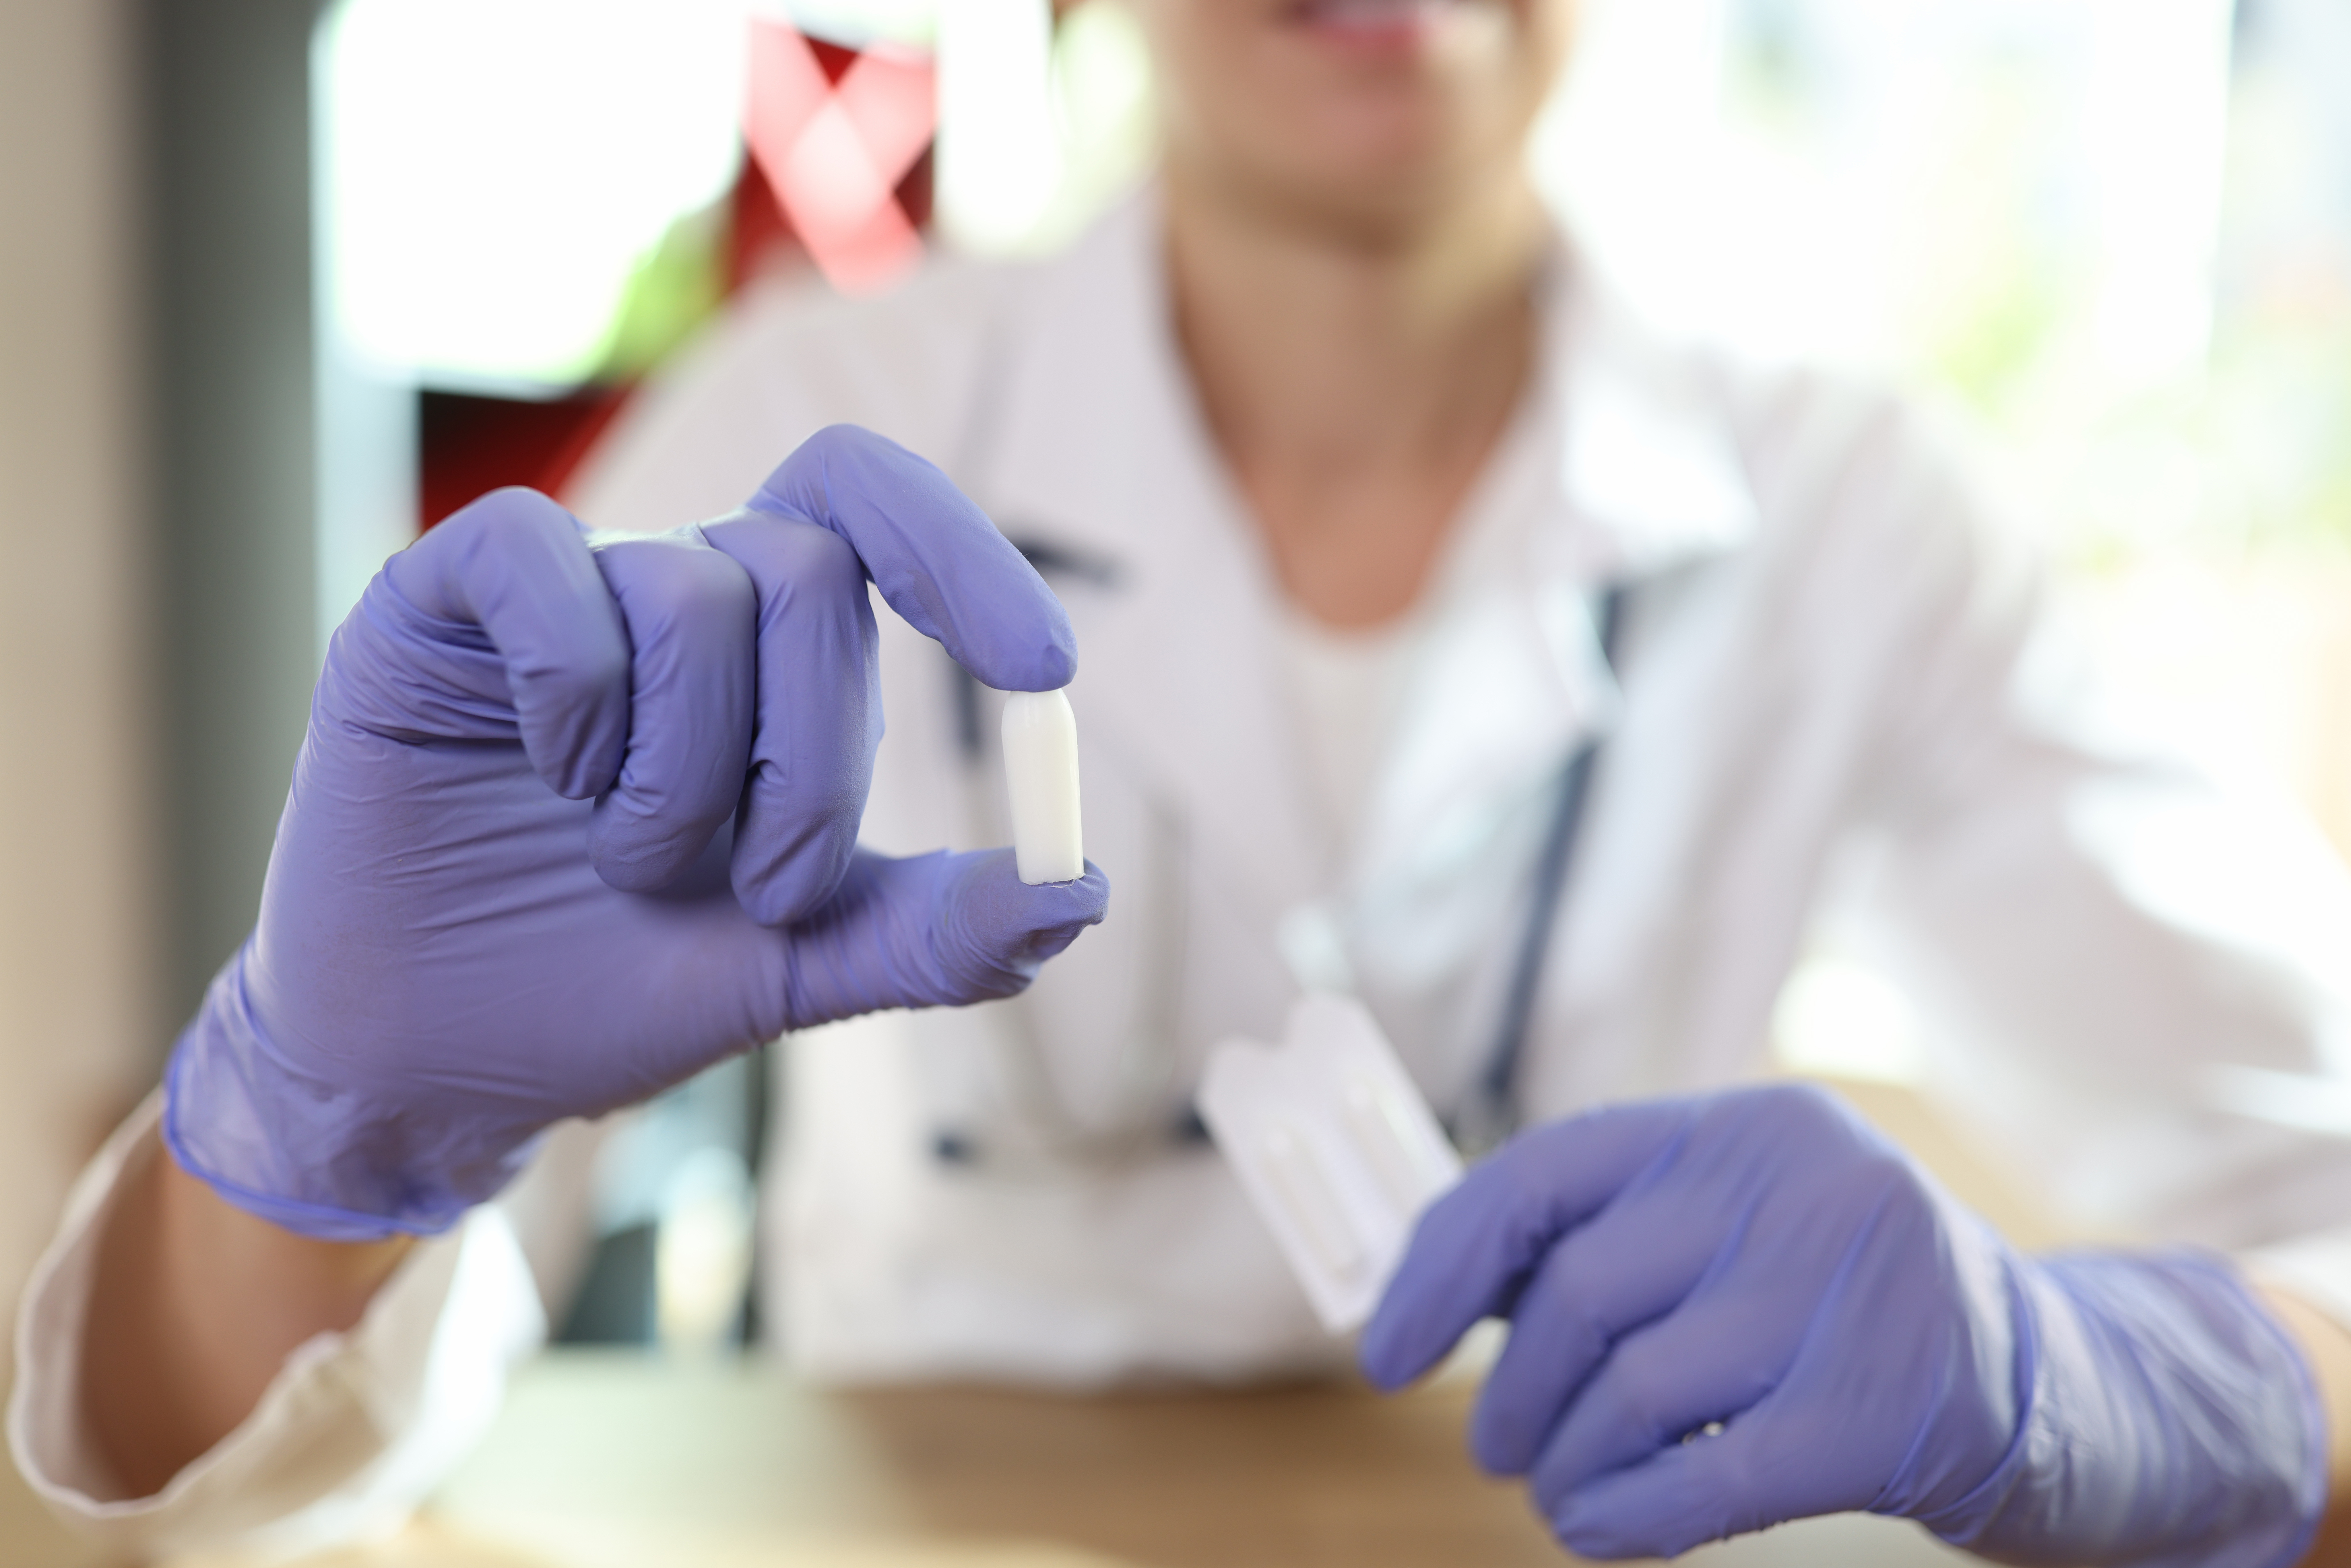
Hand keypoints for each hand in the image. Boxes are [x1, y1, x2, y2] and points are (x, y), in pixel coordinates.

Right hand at [164, 425, 1108, 1240]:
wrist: (446, 1056)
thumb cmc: (617, 986)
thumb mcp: (802, 965)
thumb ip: (938, 929)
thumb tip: (1083, 894)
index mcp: (766, 649)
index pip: (879, 512)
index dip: (969, 557)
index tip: (1046, 671)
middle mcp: (672, 590)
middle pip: (808, 571)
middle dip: (813, 758)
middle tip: (763, 885)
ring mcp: (556, 588)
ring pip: (691, 593)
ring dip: (685, 771)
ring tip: (628, 862)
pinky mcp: (438, 600)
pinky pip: (544, 565)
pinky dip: (577, 690)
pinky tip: (552, 771)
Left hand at [1362, 1083, 2324, 1564]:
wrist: (2057, 1390)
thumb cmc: (1844, 1315)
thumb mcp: (1736, 1239)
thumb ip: (1605, 1246)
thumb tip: (1427, 1288)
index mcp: (1745, 1128)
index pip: (1546, 1170)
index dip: (1444, 1261)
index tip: (1385, 1347)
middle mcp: (1801, 1185)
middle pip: (1580, 1291)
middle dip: (1513, 1388)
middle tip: (1496, 1447)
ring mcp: (1855, 1294)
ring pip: (1632, 1390)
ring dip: (1565, 1462)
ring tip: (1555, 1493)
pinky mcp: (1886, 1414)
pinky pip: (1705, 1476)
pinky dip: (1625, 1515)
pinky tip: (1595, 1531)